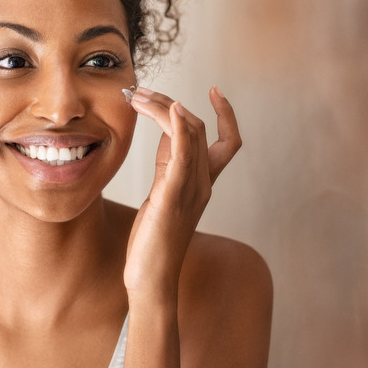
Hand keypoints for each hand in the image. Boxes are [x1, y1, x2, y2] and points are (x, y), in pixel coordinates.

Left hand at [123, 86, 241, 302]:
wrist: (151, 278)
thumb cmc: (153, 240)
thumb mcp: (162, 193)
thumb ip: (168, 163)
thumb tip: (166, 130)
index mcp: (204, 183)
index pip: (228, 141)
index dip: (227, 114)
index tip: (215, 89)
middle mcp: (203, 183)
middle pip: (199, 128)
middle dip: (170, 102)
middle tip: (141, 92)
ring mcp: (191, 189)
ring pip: (190, 134)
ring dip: (165, 107)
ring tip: (138, 96)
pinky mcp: (173, 195)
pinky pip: (183, 154)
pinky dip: (178, 126)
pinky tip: (171, 109)